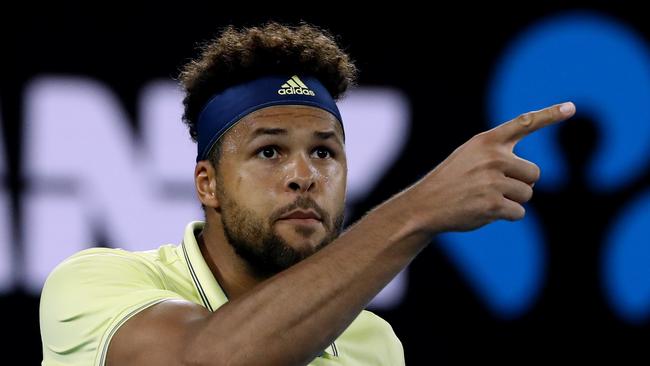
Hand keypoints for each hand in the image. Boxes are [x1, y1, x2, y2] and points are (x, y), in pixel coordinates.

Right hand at [414, 102, 575, 232]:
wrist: (425, 205)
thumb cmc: (451, 180)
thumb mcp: (469, 156)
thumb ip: (498, 154)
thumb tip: (533, 175)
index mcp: (486, 141)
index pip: (525, 123)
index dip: (550, 115)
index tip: (571, 108)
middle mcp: (492, 157)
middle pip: (534, 173)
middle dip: (521, 184)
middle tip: (494, 187)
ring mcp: (492, 181)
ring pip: (527, 194)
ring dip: (512, 201)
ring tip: (485, 199)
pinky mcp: (492, 204)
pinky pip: (519, 213)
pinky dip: (506, 216)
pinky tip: (485, 211)